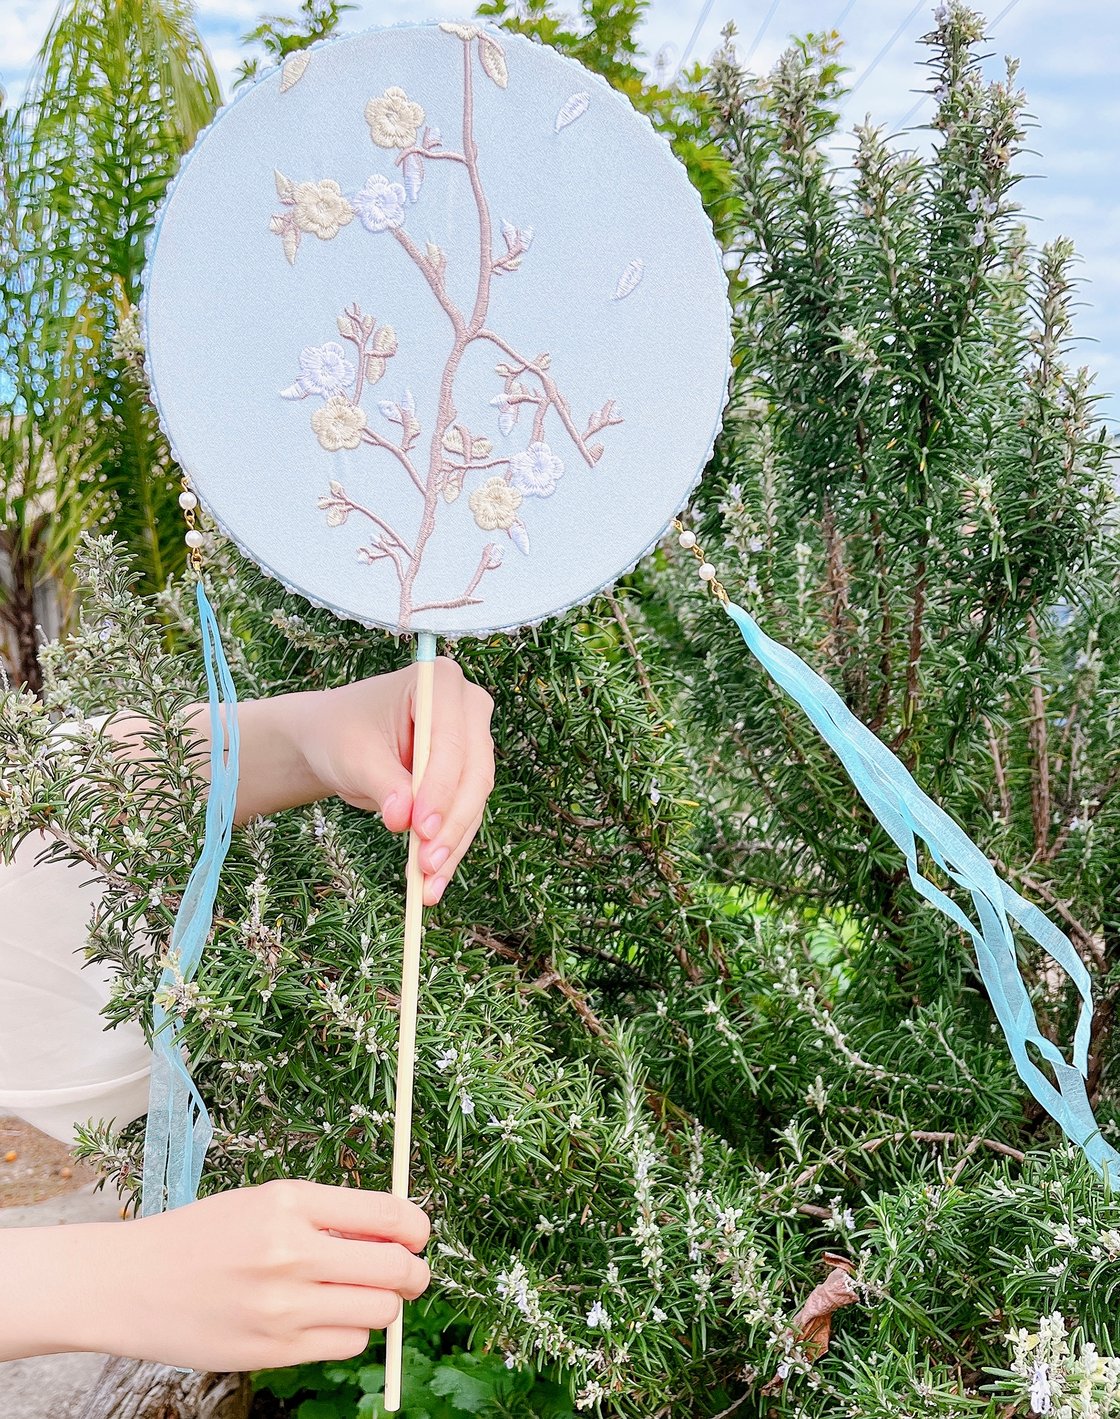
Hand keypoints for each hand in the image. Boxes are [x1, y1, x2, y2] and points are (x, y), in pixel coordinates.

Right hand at [32, 1180, 430, 1369]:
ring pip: (378, 1313)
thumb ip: (329, 1215)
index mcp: (291, 1201)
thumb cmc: (204, 1236)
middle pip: (394, 1269)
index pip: (389, 1215)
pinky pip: (345, 1345)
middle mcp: (291, 1251)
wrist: (131, 1283)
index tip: (418, 1235)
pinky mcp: (273, 1351)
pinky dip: (348, 1334)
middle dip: (414, 1273)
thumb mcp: (266, 1202)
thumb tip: (396, 1232)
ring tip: (357, 1295)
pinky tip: (324, 1319)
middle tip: (410, 1273)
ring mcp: (282, 1307)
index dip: (417, 1228)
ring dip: (380, 1306)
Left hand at [288, 657, 495, 904]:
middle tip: (427, 862)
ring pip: (474, 800)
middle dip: (450, 822)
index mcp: (440, 682)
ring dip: (453, 844)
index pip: (450, 741)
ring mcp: (471, 741)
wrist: (333, 739)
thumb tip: (405, 820)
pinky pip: (465, 815)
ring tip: (428, 883)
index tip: (421, 828)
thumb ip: (382, 783)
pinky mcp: (466, 775)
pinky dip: (449, 849)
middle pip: (473, 772)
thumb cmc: (340, 733)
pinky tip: (433, 881)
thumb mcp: (354, 755)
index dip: (440, 788)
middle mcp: (466, 708)